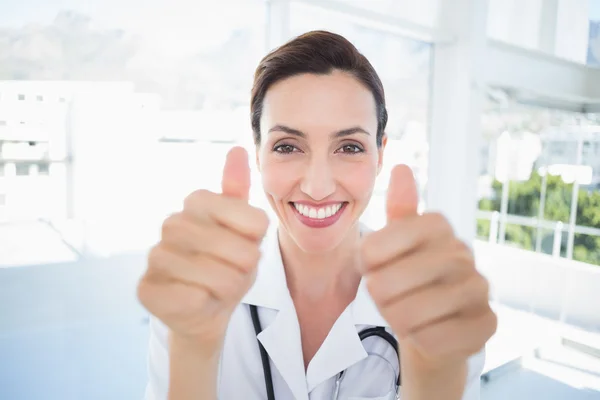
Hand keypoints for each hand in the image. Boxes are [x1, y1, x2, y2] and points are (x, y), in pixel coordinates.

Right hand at [137, 146, 269, 350]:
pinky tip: (197, 300)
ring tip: (216, 287)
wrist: (206, 308)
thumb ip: (240, 191)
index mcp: (198, 201)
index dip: (258, 243)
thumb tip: (238, 149)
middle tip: (232, 272)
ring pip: (219, 277)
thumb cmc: (228, 264)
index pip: (256, 221)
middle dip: (245, 270)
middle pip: (241, 252)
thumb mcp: (245, 228)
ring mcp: (155, 255)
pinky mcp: (145, 288)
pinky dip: (204, 304)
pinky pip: (194, 298)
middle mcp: (172, 222)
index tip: (245, 246)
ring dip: (227, 289)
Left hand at [360, 165, 496, 376]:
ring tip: (402, 313)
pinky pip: (433, 339)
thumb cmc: (409, 280)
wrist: (432, 325)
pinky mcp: (486, 324)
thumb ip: (399, 211)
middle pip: (388, 282)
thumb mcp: (396, 245)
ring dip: (396, 319)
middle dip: (378, 296)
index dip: (366, 260)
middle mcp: (463, 253)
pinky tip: (424, 332)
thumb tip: (401, 168)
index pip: (378, 244)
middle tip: (385, 296)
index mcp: (438, 226)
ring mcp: (479, 289)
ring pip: (410, 314)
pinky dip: (419, 340)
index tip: (369, 266)